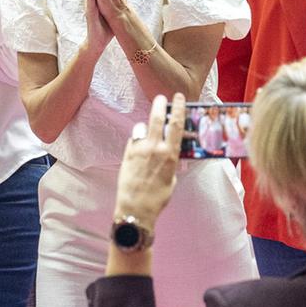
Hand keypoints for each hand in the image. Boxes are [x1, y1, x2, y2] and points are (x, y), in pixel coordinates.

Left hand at [111, 95, 184, 231]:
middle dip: (159, 105)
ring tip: (147, 133)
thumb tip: (171, 153)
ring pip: (142, 127)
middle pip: (157, 118)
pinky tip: (138, 149)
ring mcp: (139, 150)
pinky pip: (133, 139)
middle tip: (160, 98)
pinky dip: (136, 140)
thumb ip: (171, 163)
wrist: (135, 208)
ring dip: (145, 127)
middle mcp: (154, 149)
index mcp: (170, 155)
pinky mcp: (127, 154)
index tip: (178, 98)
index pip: (176, 125)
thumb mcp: (171, 180)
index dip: (178, 108)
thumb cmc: (158, 197)